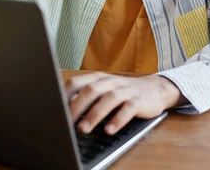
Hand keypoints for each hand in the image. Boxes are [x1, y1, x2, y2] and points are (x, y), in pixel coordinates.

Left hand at [64, 72, 183, 134]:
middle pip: (91, 90)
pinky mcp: (139, 101)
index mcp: (98, 78)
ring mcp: (126, 91)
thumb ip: (84, 97)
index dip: (64, 95)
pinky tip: (109, 130)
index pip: (76, 82)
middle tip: (66, 122)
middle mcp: (110, 82)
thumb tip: (61, 110)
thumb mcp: (103, 91)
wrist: (155, 89)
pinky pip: (128, 109)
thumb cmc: (122, 92)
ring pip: (109, 99)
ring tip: (84, 129)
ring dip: (95, 114)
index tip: (54, 109)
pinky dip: (118, 120)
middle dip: (77, 106)